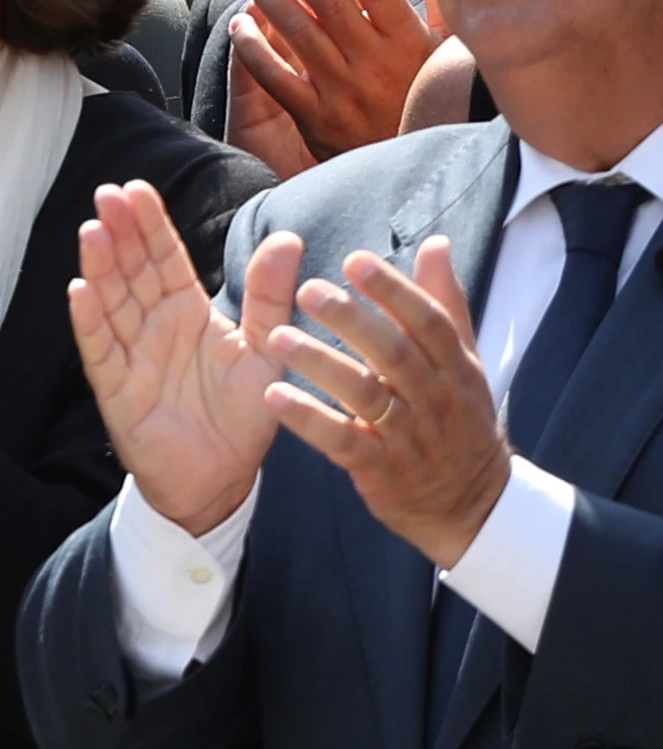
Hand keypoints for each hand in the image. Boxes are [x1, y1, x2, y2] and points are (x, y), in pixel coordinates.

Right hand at [70, 192, 294, 538]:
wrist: (222, 478)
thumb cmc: (242, 413)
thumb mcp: (265, 350)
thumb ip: (269, 296)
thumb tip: (288, 238)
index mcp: (189, 312)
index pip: (165, 259)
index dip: (150, 226)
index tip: (136, 190)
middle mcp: (154, 326)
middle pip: (133, 271)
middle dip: (120, 233)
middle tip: (108, 195)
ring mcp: (131, 354)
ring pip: (111, 302)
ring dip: (100, 267)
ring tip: (93, 232)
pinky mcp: (116, 389)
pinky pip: (100, 350)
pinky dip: (89, 321)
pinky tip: (80, 291)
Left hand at [225, 0, 441, 169]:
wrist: (420, 173)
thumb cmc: (433, 102)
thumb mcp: (449, 54)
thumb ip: (434, 1)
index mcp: (411, 44)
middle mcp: (377, 64)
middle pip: (327, 0)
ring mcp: (345, 92)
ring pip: (298, 32)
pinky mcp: (318, 120)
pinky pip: (278, 77)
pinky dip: (255, 48)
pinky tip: (236, 22)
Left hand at [266, 240, 517, 569]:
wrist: (474, 505)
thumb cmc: (458, 419)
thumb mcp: (462, 364)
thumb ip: (444, 303)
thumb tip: (435, 243)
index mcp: (455, 368)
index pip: (429, 323)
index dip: (393, 290)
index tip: (355, 259)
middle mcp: (435, 398)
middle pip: (395, 354)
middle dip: (352, 321)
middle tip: (307, 290)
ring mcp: (409, 436)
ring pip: (366, 395)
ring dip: (321, 364)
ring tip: (276, 337)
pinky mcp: (382, 469)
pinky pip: (343, 442)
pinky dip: (309, 420)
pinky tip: (273, 397)